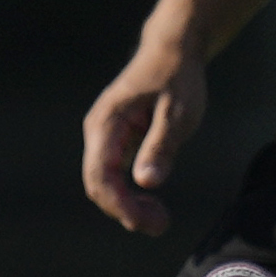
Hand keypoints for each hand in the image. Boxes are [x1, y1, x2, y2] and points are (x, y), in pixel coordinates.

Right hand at [80, 31, 209, 233]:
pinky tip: (152, 201)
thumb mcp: (178, 113)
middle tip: (161, 225)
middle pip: (98, 185)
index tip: (148, 223)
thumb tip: (146, 181)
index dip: (120, 205)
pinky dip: (129, 194)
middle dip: (125, 211)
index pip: (101, 176)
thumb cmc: (177, 78)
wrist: (173, 51)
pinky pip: (113, 176)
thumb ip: (161, 145)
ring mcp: (104, 137)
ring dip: (127, 206)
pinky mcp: (115, 141)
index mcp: (107, 123)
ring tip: (160, 218)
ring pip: (104, 183)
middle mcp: (98, 132)